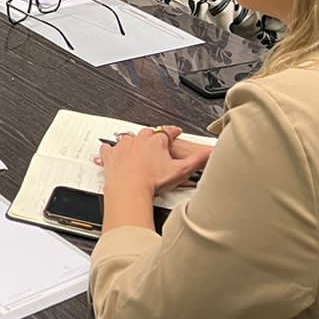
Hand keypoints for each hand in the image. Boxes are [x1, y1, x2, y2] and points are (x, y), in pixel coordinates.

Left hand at [98, 126, 212, 195]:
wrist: (129, 188)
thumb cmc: (152, 181)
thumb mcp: (181, 170)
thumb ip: (197, 160)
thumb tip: (210, 152)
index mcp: (156, 141)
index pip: (167, 131)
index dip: (173, 131)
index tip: (176, 131)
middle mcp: (139, 140)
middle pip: (148, 133)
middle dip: (154, 136)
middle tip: (158, 141)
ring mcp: (123, 147)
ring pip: (129, 138)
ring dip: (133, 141)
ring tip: (137, 146)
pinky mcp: (111, 156)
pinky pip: (108, 148)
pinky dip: (110, 150)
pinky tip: (110, 151)